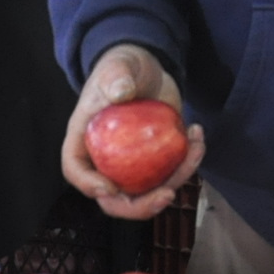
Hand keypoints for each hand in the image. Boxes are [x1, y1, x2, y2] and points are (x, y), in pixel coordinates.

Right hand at [62, 43, 204, 220]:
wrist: (147, 69)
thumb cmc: (122, 67)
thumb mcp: (117, 66)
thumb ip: (116, 77)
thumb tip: (122, 93)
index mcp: (83, 141)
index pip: (75, 170)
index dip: (89, 186)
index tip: (111, 188)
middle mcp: (104, 160)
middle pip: (113, 199)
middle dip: (140, 206)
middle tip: (167, 195)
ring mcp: (130, 165)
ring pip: (147, 191)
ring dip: (176, 180)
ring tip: (196, 150)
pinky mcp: (153, 161)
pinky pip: (168, 174)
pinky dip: (187, 163)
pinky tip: (198, 138)